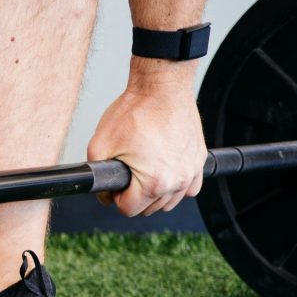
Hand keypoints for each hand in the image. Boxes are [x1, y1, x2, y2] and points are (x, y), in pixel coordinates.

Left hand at [87, 85, 206, 216]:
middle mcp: (177, 181)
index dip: (115, 197)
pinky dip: (176, 185)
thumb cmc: (134, 112)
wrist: (161, 87)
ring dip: (154, 192)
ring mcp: (191, 171)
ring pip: (169, 201)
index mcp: (153, 183)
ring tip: (143, 170)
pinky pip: (189, 187)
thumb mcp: (99, 147)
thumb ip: (97, 177)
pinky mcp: (199, 160)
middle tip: (127, 171)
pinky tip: (163, 171)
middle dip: (134, 195)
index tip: (115, 181)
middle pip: (149, 208)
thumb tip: (105, 195)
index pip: (128, 209)